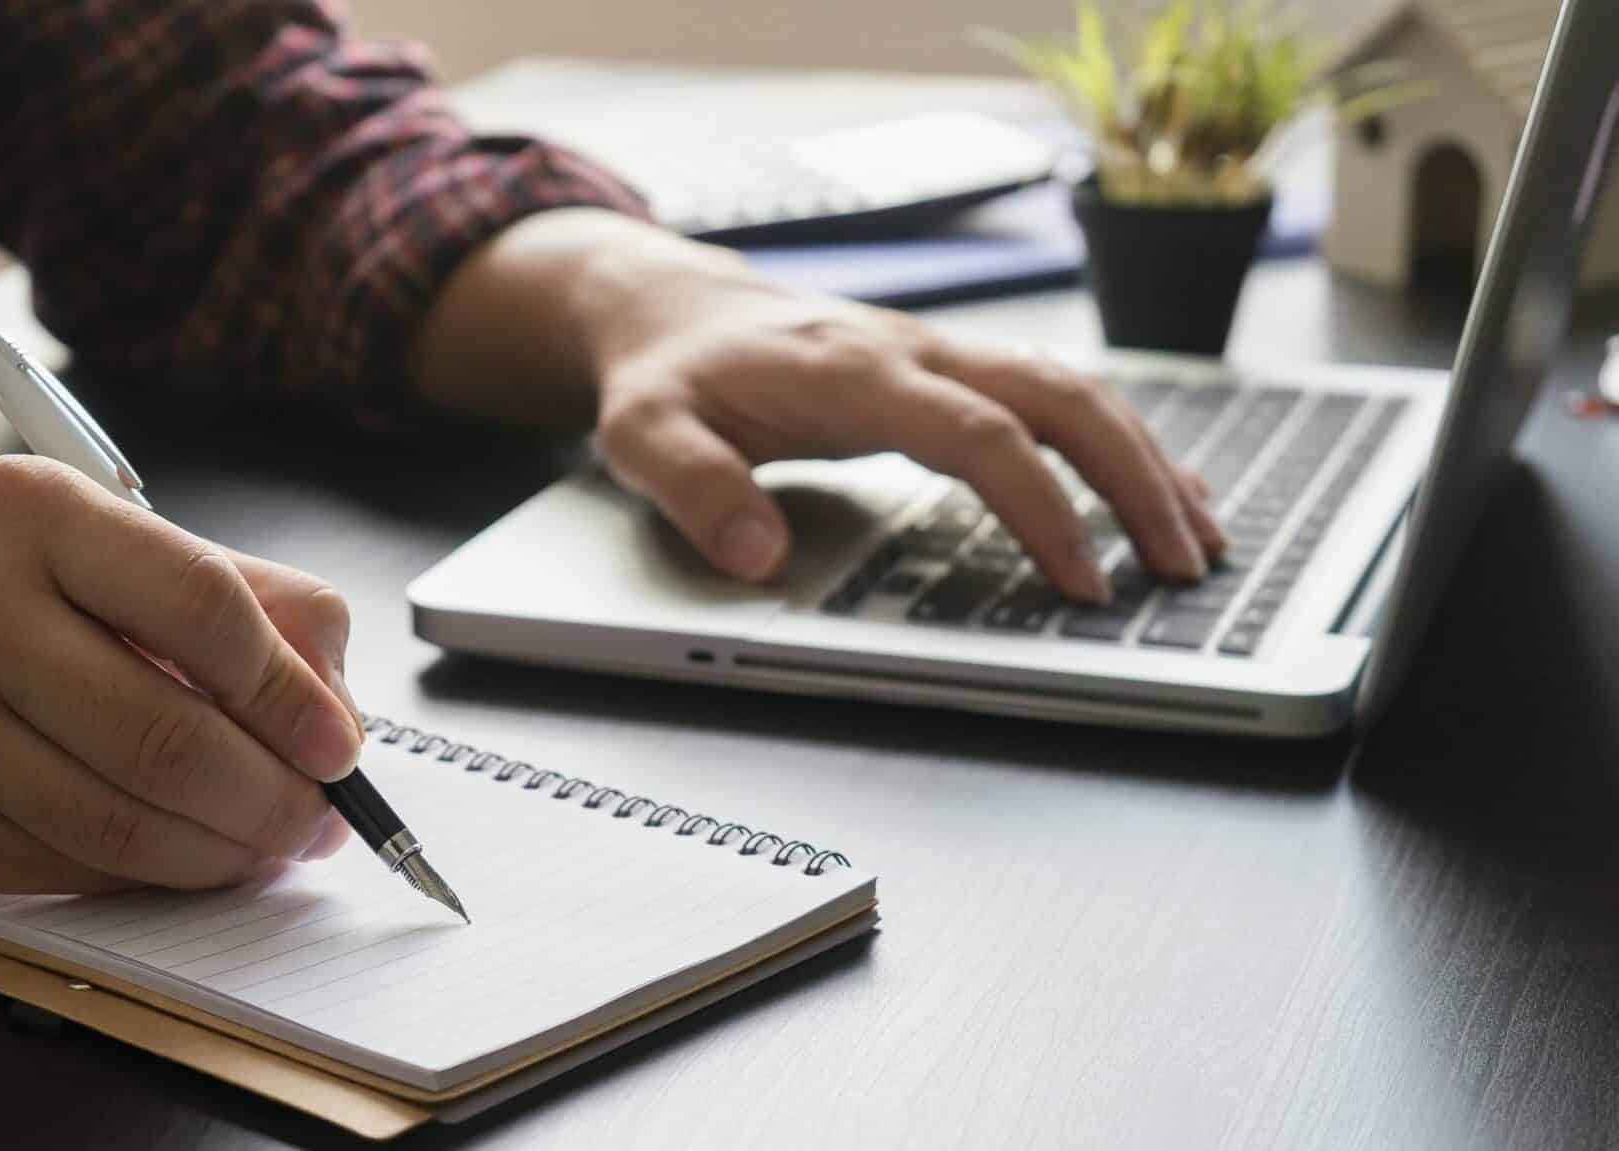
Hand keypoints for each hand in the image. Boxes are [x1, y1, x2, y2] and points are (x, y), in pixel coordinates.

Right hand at [0, 456, 361, 895]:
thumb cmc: (2, 589)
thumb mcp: (116, 543)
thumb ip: (249, 601)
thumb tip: (338, 711)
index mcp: (29, 513)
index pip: (202, 608)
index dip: (290, 694)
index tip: (340, 747)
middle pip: (165, 738)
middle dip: (271, 799)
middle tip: (318, 820)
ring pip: (117, 825)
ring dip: (221, 853)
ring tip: (266, 844)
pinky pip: (61, 871)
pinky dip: (144, 876)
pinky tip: (178, 855)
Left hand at [586, 258, 1225, 600]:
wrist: (667, 305)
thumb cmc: (665, 376)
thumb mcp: (643, 435)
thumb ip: (695, 490)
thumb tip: (760, 554)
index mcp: (854, 370)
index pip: (979, 434)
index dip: (1041, 507)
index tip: (1080, 583)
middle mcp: (914, 352)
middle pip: (1060, 396)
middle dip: (1135, 479)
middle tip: (1184, 565)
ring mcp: (938, 355)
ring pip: (1073, 390)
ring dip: (1145, 461)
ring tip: (1202, 540)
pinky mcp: (946, 370)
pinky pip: (1052, 397)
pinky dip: (1115, 444)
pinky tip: (1159, 489)